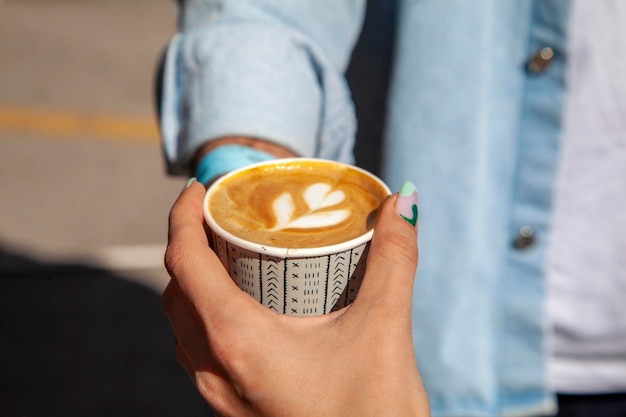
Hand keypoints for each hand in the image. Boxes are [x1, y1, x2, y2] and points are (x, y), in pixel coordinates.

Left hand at [162, 180, 428, 416]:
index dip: (182, 216)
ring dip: (197, 283)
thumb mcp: (384, 331)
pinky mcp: (233, 409)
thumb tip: (402, 204)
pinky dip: (209, 316)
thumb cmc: (373, 416)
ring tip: (235, 257)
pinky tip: (249, 310)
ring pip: (185, 324)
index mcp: (237, 341)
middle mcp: (215, 369)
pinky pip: (201, 350)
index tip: (200, 188)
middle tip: (225, 219)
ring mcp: (219, 395)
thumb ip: (394, 260)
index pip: (183, 262)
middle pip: (177, 290)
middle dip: (190, 245)